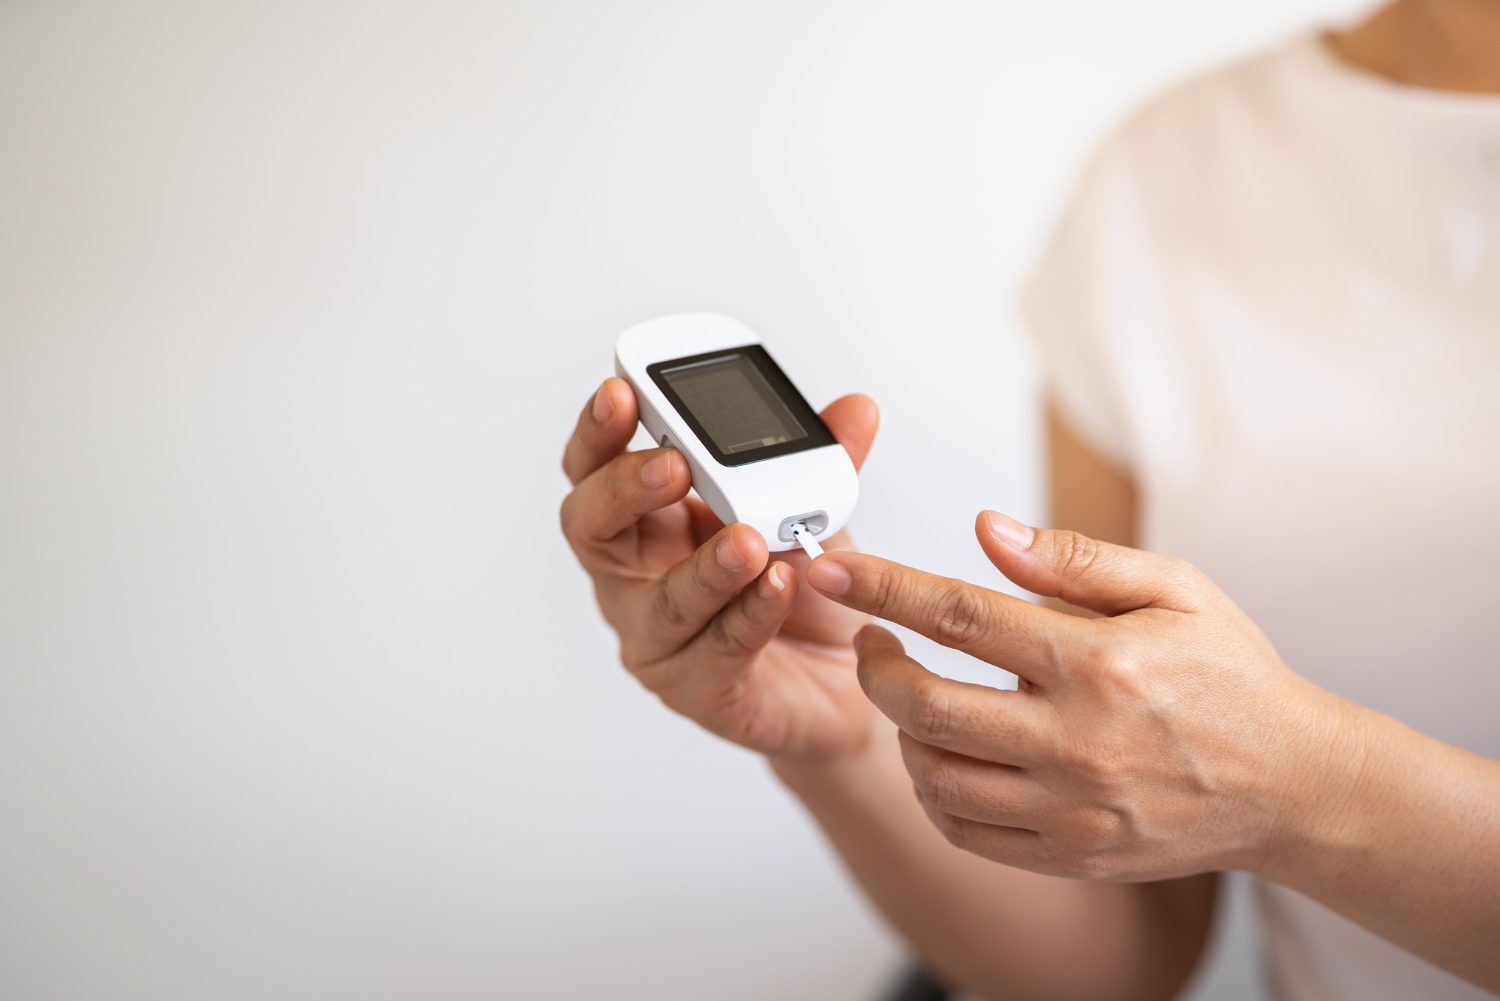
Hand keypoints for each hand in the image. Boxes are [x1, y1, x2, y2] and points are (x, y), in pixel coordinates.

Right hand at [560, 377, 880, 762]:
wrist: (846, 680)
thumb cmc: (804, 593)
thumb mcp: (811, 513)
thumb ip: (823, 460)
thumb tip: (857, 409)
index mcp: (648, 521)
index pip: (596, 469)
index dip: (599, 432)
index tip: (621, 392)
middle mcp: (636, 578)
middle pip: (593, 528)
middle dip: (627, 488)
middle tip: (675, 463)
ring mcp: (659, 639)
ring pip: (662, 600)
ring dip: (706, 566)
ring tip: (749, 539)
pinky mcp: (698, 691)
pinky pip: (718, 650)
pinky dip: (751, 614)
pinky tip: (781, 587)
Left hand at [803, 511, 1353, 880]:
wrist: (1292, 785)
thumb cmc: (1232, 678)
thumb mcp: (1177, 590)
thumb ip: (1075, 561)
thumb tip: (986, 530)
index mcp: (1099, 662)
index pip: (960, 615)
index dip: (882, 589)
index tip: (830, 569)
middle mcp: (1078, 740)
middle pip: (926, 704)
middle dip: (875, 667)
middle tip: (871, 641)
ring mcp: (1071, 808)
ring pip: (934, 774)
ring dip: (899, 730)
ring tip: (911, 696)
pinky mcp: (1070, 854)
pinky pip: (964, 830)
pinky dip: (932, 791)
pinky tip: (941, 754)